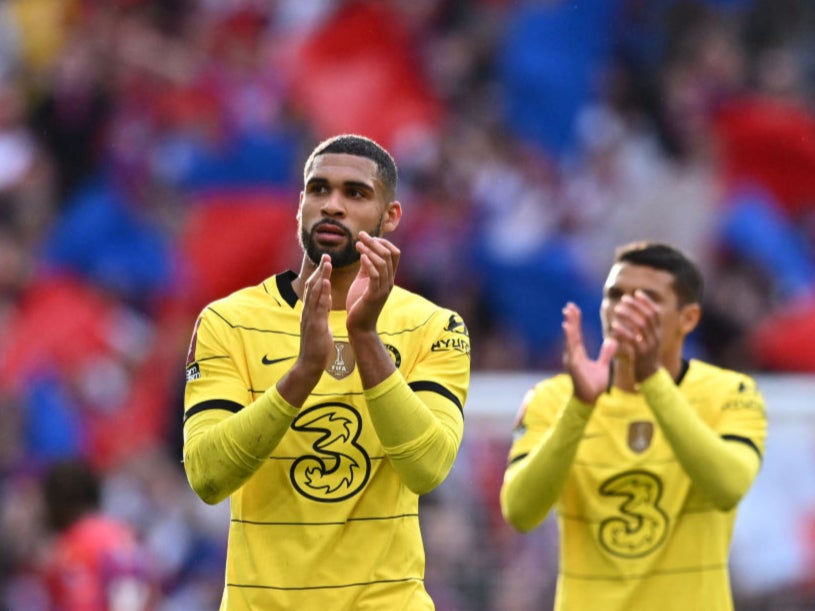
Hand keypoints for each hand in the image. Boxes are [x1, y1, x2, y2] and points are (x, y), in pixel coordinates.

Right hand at [298, 254, 334, 373]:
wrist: (309, 365)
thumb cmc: (316, 347)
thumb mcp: (320, 325)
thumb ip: (322, 311)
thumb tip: (326, 299)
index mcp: (309, 311)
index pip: (313, 289)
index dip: (319, 275)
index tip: (326, 262)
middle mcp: (307, 311)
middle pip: (312, 286)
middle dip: (319, 270)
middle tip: (326, 256)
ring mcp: (309, 317)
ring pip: (314, 293)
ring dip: (321, 276)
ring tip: (327, 263)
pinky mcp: (314, 324)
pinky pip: (318, 306)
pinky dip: (321, 293)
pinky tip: (325, 282)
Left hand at [346, 232, 399, 333]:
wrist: (359, 326)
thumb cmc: (360, 304)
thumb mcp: (363, 281)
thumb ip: (366, 267)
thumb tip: (365, 251)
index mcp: (388, 277)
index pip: (394, 253)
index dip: (383, 242)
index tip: (367, 236)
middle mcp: (389, 281)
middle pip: (390, 254)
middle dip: (375, 242)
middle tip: (361, 235)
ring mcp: (383, 288)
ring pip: (383, 263)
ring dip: (370, 250)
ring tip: (358, 244)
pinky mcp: (374, 295)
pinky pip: (375, 275)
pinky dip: (369, 263)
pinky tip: (360, 256)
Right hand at [562, 302, 616, 404]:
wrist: (589, 399)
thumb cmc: (594, 385)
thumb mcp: (603, 366)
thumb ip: (606, 353)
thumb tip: (612, 341)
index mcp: (579, 353)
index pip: (577, 334)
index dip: (575, 321)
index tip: (574, 309)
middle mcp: (573, 354)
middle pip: (571, 333)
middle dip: (570, 319)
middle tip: (569, 305)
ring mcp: (572, 358)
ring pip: (570, 338)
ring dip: (569, 324)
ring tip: (567, 312)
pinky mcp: (573, 363)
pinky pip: (571, 347)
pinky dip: (569, 337)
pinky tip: (567, 327)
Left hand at [609, 290, 660, 381]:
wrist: (649, 376)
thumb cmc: (644, 356)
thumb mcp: (646, 339)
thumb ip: (642, 327)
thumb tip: (634, 311)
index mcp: (658, 332)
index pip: (655, 313)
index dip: (647, 302)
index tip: (637, 292)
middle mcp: (656, 337)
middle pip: (648, 317)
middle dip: (636, 306)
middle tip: (624, 299)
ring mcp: (650, 345)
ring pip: (641, 326)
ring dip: (629, 316)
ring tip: (617, 309)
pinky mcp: (641, 354)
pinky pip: (633, 340)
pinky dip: (623, 332)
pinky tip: (614, 326)